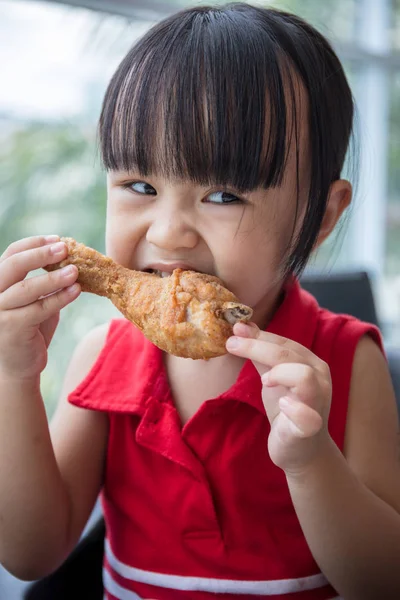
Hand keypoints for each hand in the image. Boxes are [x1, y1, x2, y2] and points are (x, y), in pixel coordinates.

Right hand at [0, 236, 79, 381]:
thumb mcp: (34, 299)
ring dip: (54, 277)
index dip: (34, 244)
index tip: (58, 239)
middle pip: (14, 266)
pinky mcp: (11, 328)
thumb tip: (69, 256)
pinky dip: (60, 298)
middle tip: (65, 248)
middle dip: (41, 254)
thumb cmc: (29, 328)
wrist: (19, 366)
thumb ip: (43, 279)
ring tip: (76, 271)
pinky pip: (39, 309)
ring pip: (27, 288)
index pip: (11, 253)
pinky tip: (77, 291)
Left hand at [226, 322, 331, 474]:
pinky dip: (294, 409)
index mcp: (311, 364)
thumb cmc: (287, 409)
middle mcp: (320, 379)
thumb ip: (259, 354)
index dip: (259, 335)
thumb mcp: (272, 377)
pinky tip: (282, 406)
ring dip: (280, 374)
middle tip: (231, 344)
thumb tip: (240, 326)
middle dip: (257, 346)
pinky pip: (307, 417)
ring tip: (265, 381)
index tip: (234, 329)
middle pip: (290, 354)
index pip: (285, 343)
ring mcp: (318, 404)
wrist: (301, 451)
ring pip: (305, 377)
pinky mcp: (310, 429)